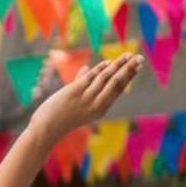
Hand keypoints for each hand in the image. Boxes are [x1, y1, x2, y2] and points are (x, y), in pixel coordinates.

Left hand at [29, 52, 144, 145]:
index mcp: (100, 109)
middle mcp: (96, 104)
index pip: (118, 90)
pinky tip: (108, 62)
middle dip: (129, 69)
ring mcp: (86, 98)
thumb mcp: (75, 103)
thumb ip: (81, 84)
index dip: (128, 77)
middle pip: (116, 83)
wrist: (45, 131)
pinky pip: (90, 77)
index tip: (137, 66)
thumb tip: (87, 68)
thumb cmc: (59, 118)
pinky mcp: (74, 92)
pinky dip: (99, 68)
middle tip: (140, 57)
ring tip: (128, 55)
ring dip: (118, 65)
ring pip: (106, 78)